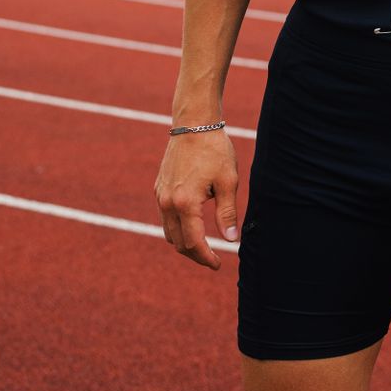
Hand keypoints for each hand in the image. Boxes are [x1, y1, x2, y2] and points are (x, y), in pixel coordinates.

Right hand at [154, 127, 240, 268]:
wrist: (193, 125)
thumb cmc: (215, 151)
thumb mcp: (228, 182)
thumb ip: (228, 213)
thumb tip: (231, 240)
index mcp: (185, 203)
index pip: (193, 243)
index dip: (206, 257)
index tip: (218, 264)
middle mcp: (167, 203)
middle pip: (177, 242)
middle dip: (195, 254)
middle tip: (213, 258)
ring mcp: (160, 196)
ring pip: (168, 232)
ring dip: (184, 243)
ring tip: (203, 246)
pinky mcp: (159, 188)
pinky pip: (165, 217)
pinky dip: (177, 227)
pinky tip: (193, 224)